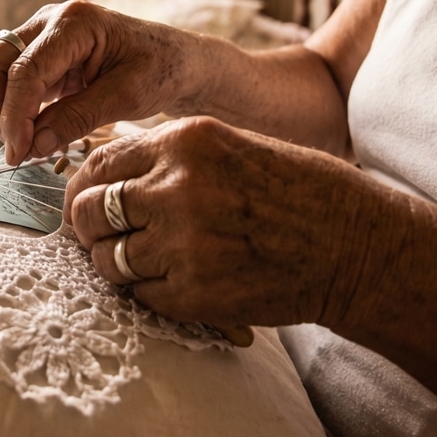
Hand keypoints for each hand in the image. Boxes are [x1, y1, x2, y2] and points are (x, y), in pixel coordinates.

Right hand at [0, 0, 195, 164]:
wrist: (178, 60)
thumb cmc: (161, 71)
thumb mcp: (125, 97)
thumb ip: (77, 119)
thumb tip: (33, 147)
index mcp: (75, 22)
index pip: (26, 70)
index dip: (15, 115)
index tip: (18, 152)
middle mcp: (50, 20)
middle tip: (14, 150)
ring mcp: (42, 34)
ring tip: (21, 144)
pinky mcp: (42, 53)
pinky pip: (10, 77)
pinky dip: (11, 106)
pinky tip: (29, 133)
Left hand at [65, 116, 391, 329]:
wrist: (356, 246)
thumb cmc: (298, 193)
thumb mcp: (231, 147)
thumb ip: (169, 158)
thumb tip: (104, 177)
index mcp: (185, 142)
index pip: (98, 164)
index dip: (80, 187)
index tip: (82, 201)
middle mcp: (176, 188)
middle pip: (89, 211)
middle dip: (88, 228)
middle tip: (103, 238)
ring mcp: (182, 243)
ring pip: (108, 258)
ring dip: (115, 264)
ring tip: (144, 263)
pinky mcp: (193, 293)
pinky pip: (138, 294)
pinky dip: (147, 292)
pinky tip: (177, 282)